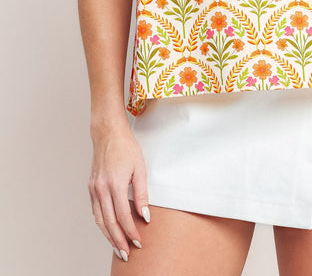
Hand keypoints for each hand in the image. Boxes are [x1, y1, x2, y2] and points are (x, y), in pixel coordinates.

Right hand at [88, 123, 149, 261]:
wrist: (108, 133)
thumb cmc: (126, 147)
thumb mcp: (140, 168)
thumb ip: (142, 193)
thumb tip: (145, 215)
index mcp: (115, 184)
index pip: (123, 216)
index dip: (131, 231)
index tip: (139, 241)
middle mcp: (101, 189)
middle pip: (109, 223)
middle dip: (118, 240)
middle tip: (127, 254)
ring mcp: (93, 189)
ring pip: (100, 220)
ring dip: (109, 236)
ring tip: (118, 248)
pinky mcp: (91, 187)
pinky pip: (95, 211)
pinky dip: (102, 224)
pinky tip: (109, 230)